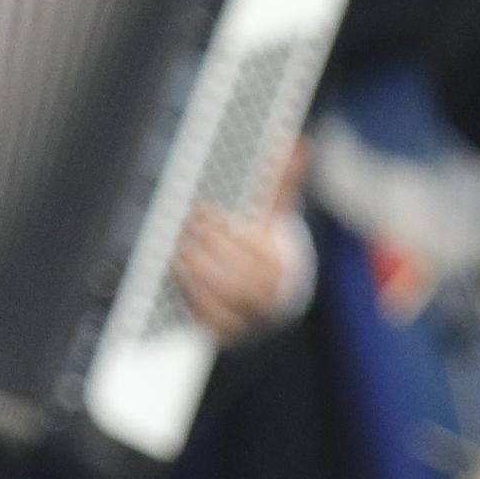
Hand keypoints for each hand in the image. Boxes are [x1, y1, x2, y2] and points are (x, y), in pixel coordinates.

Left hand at [173, 139, 313, 344]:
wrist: (270, 294)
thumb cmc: (266, 249)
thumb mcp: (273, 215)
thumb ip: (282, 182)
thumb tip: (298, 143)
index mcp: (285, 268)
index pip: (260, 256)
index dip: (230, 235)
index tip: (204, 213)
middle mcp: (271, 300)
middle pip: (245, 283)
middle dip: (214, 254)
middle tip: (188, 231)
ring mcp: (250, 320)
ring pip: (228, 306)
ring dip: (201, 279)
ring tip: (182, 254)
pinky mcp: (227, 335)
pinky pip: (211, 326)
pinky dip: (195, 303)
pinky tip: (181, 279)